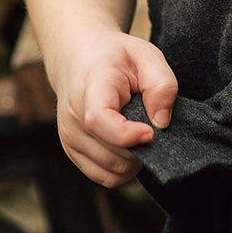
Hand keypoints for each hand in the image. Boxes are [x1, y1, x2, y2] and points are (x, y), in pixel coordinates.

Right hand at [53, 31, 177, 187]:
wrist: (80, 58)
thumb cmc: (117, 57)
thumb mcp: (147, 56)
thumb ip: (162, 85)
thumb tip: (161, 123)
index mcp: (92, 87)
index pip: (99, 120)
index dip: (127, 135)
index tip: (151, 132)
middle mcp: (74, 116)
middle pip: (112, 154)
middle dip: (142, 147)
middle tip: (151, 123)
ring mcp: (69, 137)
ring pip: (111, 171)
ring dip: (134, 160)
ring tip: (140, 131)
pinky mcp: (72, 152)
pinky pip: (104, 176)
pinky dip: (123, 168)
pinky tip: (130, 146)